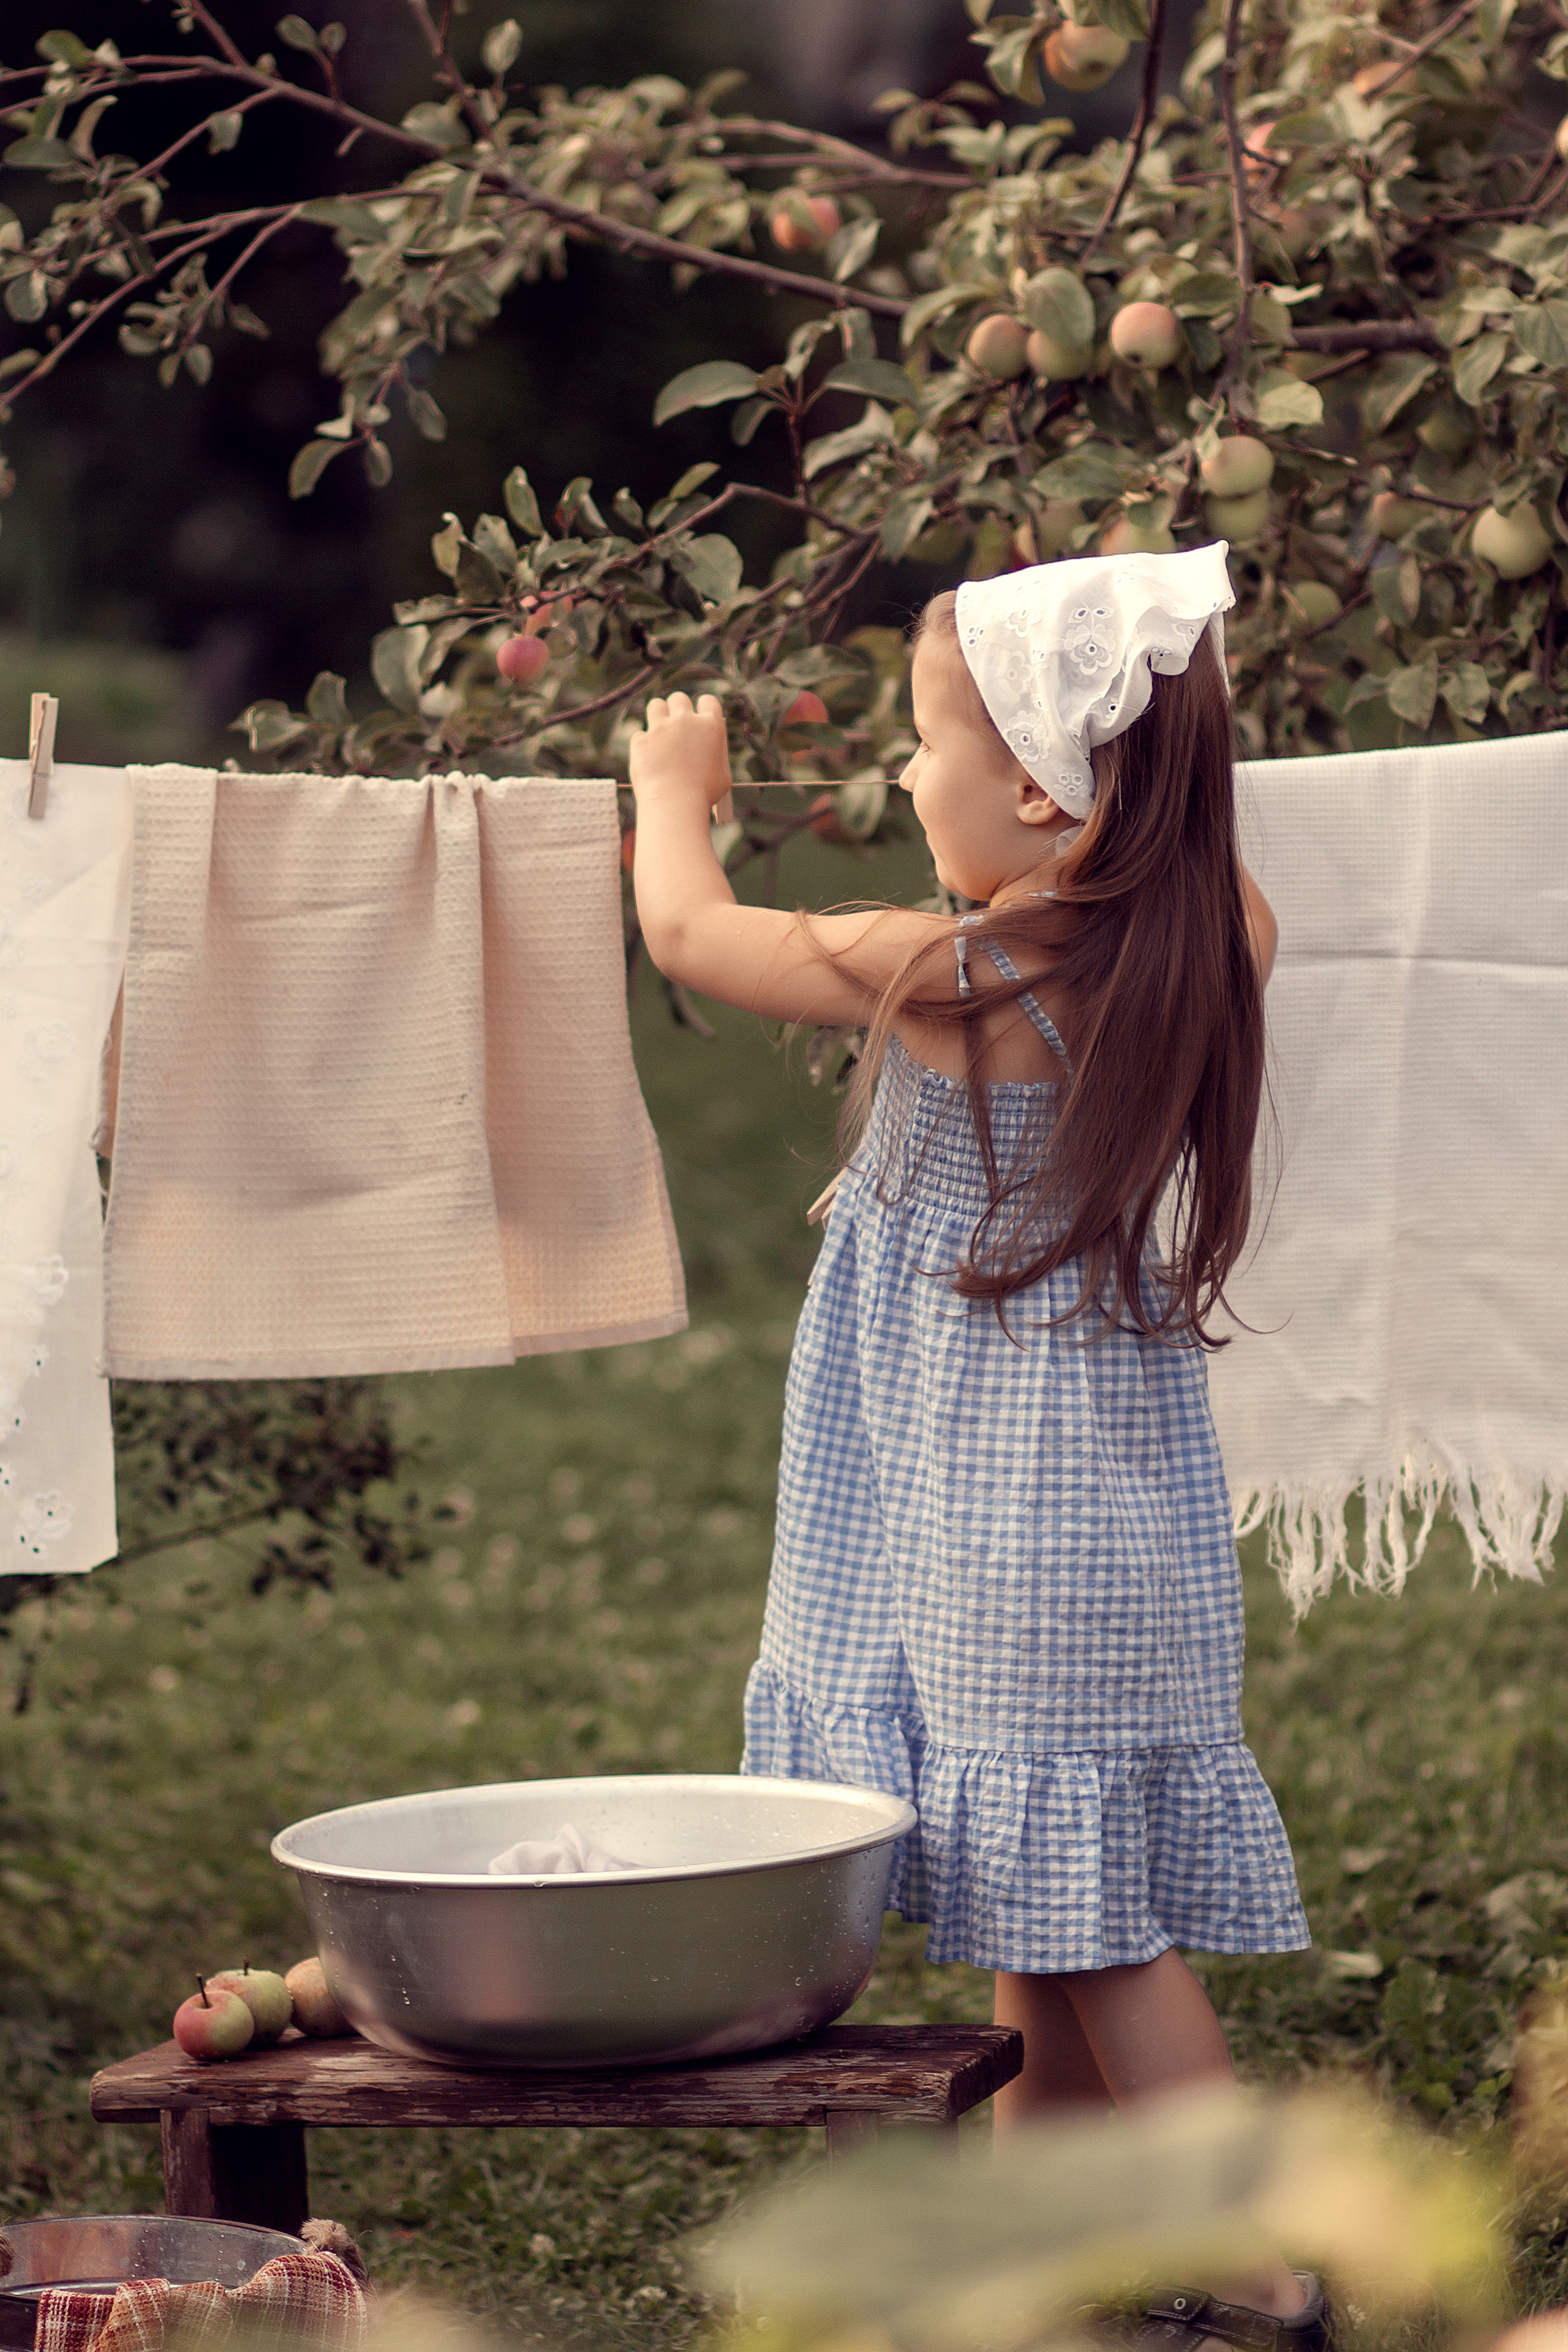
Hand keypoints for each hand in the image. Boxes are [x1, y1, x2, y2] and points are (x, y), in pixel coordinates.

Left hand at [629, 691, 731, 810]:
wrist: (675, 805)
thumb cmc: (703, 795)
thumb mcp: (722, 776)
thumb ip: (716, 757)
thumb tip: (710, 753)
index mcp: (711, 725)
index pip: (708, 701)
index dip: (703, 709)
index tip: (699, 717)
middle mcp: (685, 720)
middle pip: (679, 699)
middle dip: (677, 709)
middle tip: (676, 724)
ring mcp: (660, 728)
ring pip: (655, 705)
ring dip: (658, 715)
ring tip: (659, 732)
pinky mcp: (641, 741)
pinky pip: (640, 735)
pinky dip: (643, 745)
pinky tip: (649, 759)